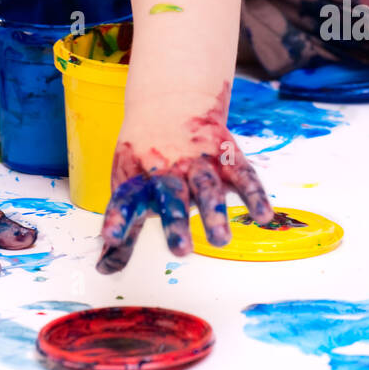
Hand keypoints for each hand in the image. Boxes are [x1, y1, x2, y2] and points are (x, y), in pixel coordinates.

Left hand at [97, 84, 274, 272]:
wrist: (170, 100)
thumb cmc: (144, 157)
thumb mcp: (127, 185)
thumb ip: (123, 229)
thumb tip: (104, 270)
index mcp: (140, 177)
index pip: (125, 199)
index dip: (117, 219)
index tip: (110, 238)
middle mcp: (169, 169)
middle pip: (171, 195)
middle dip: (176, 221)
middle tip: (181, 251)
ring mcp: (199, 161)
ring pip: (207, 186)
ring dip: (214, 211)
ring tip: (220, 240)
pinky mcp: (226, 155)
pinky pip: (243, 174)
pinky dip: (254, 194)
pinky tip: (263, 217)